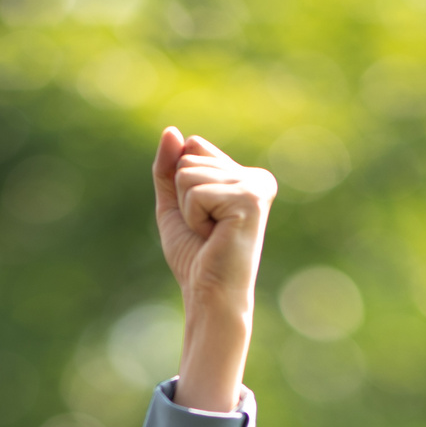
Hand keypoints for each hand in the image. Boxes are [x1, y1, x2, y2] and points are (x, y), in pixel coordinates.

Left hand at [152, 127, 274, 412]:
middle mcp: (256, 177)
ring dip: (189, 209)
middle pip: (190, 157)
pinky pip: (196, 192)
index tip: (202, 216)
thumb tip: (172, 131)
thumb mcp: (174, 205)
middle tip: (207, 229)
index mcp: (243, 176)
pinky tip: (215, 236)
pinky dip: (194, 217)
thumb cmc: (196, 257)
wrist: (210, 295)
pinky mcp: (251, 198)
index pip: (193, 146)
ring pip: (189, 173)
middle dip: (184, 197)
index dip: (181, 184)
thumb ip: (169, 168)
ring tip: (211, 233)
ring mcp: (256, 186)